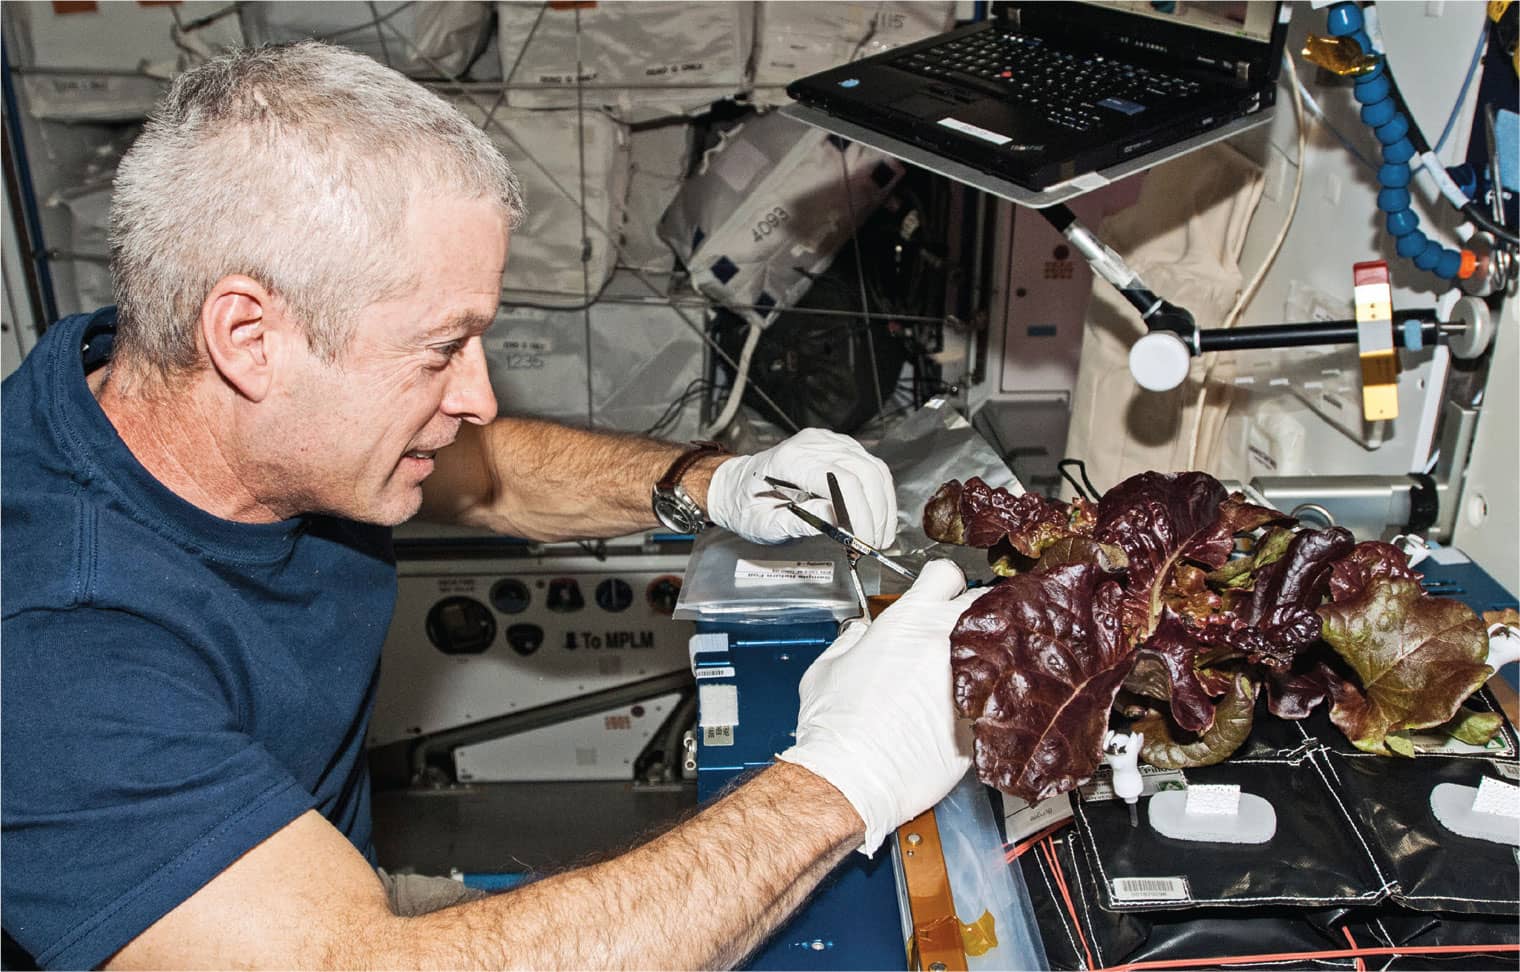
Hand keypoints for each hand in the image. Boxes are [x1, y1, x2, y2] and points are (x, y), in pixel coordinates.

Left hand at [706, 429, 895, 545]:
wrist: (737, 486)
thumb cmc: (747, 505)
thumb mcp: (764, 524)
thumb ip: (798, 522)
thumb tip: (835, 521)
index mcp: (791, 460)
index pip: (841, 481)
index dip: (860, 513)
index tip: (865, 540)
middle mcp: (812, 444)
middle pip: (863, 473)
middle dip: (876, 512)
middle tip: (875, 543)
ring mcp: (828, 441)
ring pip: (873, 468)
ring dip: (883, 504)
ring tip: (880, 534)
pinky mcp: (838, 445)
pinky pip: (870, 466)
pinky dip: (879, 493)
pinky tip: (877, 516)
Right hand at [776, 560, 984, 854]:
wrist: (853, 778)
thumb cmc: (836, 728)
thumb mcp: (828, 667)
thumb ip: (852, 641)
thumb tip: (861, 635)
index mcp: (907, 620)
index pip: (944, 573)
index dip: (940, 582)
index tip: (938, 594)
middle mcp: (945, 642)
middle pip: (985, 602)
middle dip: (976, 613)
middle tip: (959, 633)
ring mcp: (970, 679)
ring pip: (1002, 647)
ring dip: (991, 655)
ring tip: (973, 671)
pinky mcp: (983, 718)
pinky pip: (1002, 696)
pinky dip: (992, 700)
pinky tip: (973, 711)